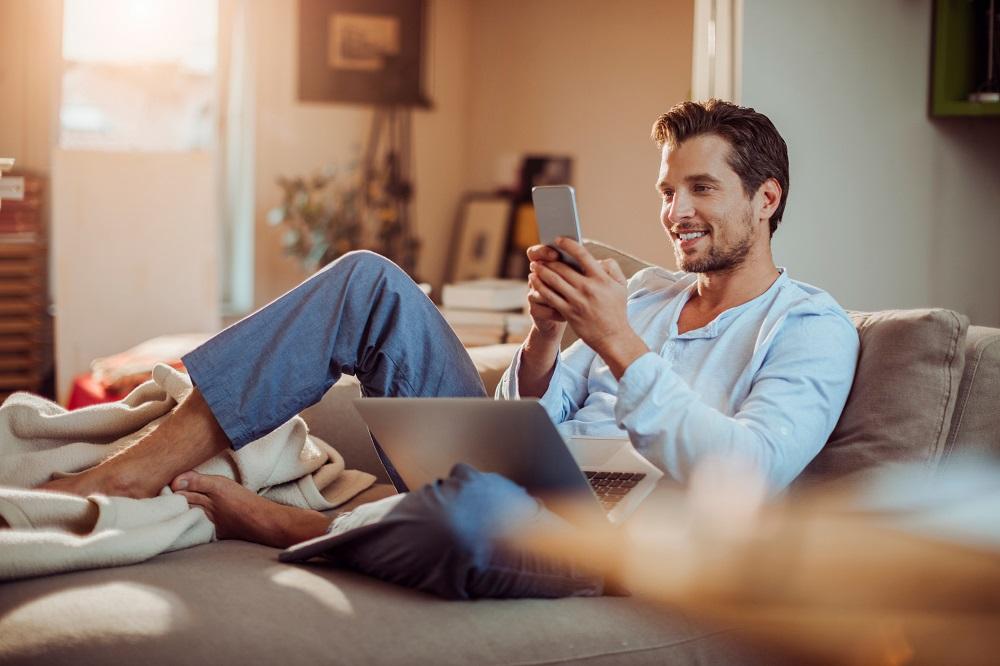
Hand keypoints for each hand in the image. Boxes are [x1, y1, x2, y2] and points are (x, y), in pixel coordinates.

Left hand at [528, 238, 648, 376]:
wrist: (613, 337)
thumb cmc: (616, 310)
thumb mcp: (622, 286)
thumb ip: (611, 268)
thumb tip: (598, 259)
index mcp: (601, 278)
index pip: (582, 255)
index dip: (568, 244)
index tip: (558, 240)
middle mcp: (588, 288)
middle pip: (562, 267)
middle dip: (549, 260)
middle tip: (540, 256)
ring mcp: (577, 301)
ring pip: (553, 280)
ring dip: (541, 271)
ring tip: (534, 266)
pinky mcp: (568, 312)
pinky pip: (549, 296)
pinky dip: (540, 286)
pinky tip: (534, 281)